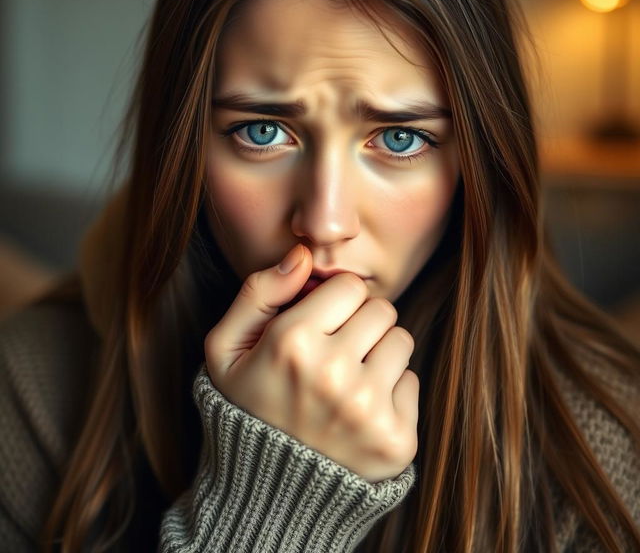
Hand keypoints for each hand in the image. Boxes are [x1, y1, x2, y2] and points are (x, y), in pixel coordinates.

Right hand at [204, 244, 418, 482]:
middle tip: (335, 352)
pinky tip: (359, 410)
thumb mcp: (226, 349)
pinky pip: (411, 382)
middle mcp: (334, 374)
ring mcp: (368, 409)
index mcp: (292, 343)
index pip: (350, 286)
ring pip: (402, 341)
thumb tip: (303, 255)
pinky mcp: (396, 439)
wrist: (269, 489)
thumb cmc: (247, 406)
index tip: (321, 322)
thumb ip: (259, 293)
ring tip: (347, 379)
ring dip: (378, 353)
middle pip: (382, 310)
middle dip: (360, 323)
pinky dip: (390, 391)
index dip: (335, 301)